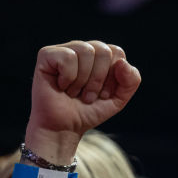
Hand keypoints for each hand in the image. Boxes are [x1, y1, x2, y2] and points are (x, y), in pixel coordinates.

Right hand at [25, 40, 141, 163]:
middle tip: (88, 96)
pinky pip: (68, 57)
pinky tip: (61, 86)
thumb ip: (131, 81)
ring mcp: (63, 50)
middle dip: (98, 79)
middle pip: (103, 50)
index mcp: (99, 56)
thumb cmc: (87, 112)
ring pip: (85, 51)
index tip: (103, 95)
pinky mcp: (46, 55)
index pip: (116, 52)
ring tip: (74, 93)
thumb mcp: (118, 99)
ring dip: (83, 80)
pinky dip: (68, 77)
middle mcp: (81, 49)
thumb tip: (122, 62)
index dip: (113, 77)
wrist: (64, 128)